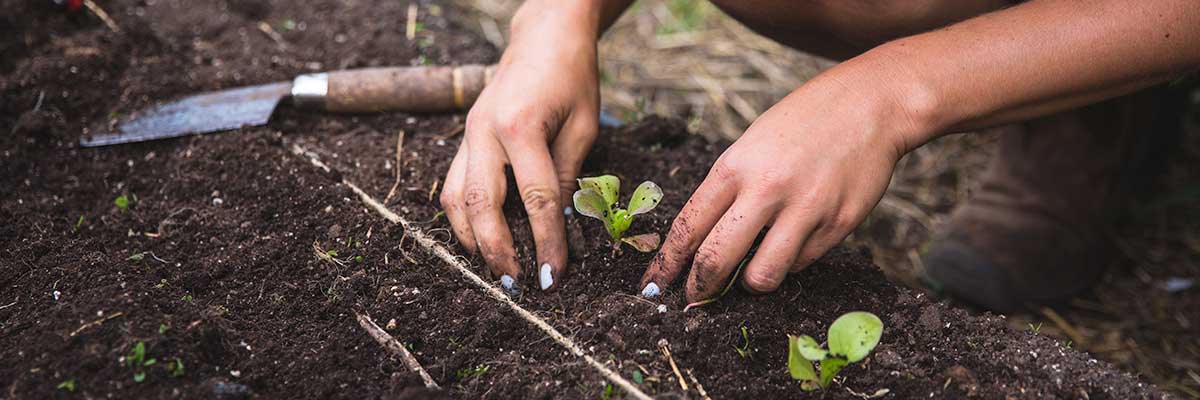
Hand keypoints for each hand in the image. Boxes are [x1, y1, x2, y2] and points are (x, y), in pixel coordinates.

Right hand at [440, 4, 600, 292]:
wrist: (542, 38)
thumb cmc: (571, 77)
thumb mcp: (583, 125)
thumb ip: (570, 174)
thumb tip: (564, 226)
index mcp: (521, 126)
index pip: (536, 199)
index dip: (547, 242)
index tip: (554, 274)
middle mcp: (484, 133)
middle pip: (482, 205)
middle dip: (498, 251)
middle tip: (516, 283)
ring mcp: (468, 136)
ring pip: (456, 199)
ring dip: (471, 240)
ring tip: (494, 270)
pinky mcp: (463, 139)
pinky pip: (453, 186)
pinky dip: (462, 218)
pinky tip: (478, 240)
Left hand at [639, 68, 922, 302]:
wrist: (871, 104)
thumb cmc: (803, 122)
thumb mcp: (752, 144)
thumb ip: (729, 188)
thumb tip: (702, 241)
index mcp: (735, 166)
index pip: (688, 227)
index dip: (667, 264)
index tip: (654, 285)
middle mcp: (766, 189)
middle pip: (715, 260)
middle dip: (698, 290)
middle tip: (694, 301)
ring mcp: (804, 209)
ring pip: (761, 277)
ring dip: (750, 282)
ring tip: (752, 270)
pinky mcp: (838, 224)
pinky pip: (800, 263)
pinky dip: (790, 261)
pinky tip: (795, 238)